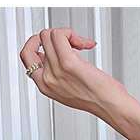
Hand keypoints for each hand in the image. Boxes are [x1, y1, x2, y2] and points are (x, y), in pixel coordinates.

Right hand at [19, 28, 139, 139]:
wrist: (112, 107)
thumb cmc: (99, 99)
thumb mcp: (69, 89)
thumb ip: (57, 75)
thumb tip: (55, 54)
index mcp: (44, 85)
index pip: (27, 54)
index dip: (37, 42)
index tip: (51, 41)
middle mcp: (47, 78)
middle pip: (41, 40)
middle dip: (59, 36)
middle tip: (73, 43)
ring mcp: (57, 71)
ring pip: (49, 34)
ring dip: (68, 34)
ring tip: (82, 44)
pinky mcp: (69, 64)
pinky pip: (60, 35)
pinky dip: (71, 33)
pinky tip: (85, 44)